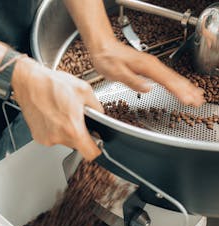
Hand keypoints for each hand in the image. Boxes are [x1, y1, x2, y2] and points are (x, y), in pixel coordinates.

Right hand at [12, 57, 102, 160]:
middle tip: (75, 118)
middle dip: (79, 134)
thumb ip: (96, 106)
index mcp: (73, 129)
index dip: (96, 150)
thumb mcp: (83, 90)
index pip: (90, 154)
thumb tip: (100, 114)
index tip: (96, 146)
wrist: (27, 81)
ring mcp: (47, 138)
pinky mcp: (38, 136)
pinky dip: (55, 129)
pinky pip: (52, 137)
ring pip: (64, 141)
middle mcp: (59, 137)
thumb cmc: (51, 84)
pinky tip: (52, 115)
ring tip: (62, 114)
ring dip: (66, 131)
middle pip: (77, 146)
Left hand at [90, 39, 204, 106]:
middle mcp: (152, 65)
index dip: (179, 91)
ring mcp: (152, 66)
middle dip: (188, 90)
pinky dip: (177, 83)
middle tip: (198, 101)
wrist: (103, 47)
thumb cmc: (108, 58)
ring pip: (173, 78)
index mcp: (146, 67)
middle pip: (175, 79)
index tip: (187, 100)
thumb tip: (147, 88)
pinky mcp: (149, 68)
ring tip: (196, 96)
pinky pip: (167, 77)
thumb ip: (133, 81)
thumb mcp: (117, 72)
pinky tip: (181, 88)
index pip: (167, 81)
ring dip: (186, 87)